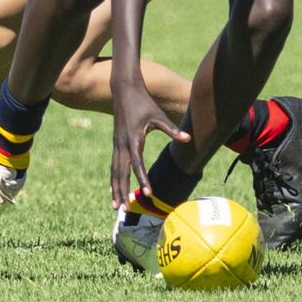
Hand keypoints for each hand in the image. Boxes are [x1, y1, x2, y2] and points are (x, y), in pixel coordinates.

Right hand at [110, 81, 189, 207]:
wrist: (124, 90)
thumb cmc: (144, 103)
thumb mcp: (158, 116)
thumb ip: (172, 129)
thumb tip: (188, 139)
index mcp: (134, 139)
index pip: (138, 164)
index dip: (143, 179)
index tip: (149, 193)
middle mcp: (122, 144)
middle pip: (121, 173)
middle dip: (122, 191)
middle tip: (124, 210)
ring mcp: (117, 145)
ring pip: (115, 172)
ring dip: (115, 189)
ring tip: (116, 207)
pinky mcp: (116, 144)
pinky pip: (113, 166)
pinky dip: (113, 180)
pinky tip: (113, 191)